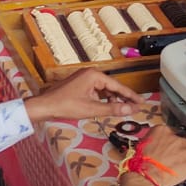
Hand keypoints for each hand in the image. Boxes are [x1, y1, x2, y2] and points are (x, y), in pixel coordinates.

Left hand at [24, 68, 141, 124]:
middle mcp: (90, 74)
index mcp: (94, 75)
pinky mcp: (79, 85)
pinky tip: (105, 108)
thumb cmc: (65, 105)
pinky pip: (96, 92)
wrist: (44, 106)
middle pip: (112, 87)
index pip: (118, 86)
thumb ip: (112, 109)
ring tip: (120, 111)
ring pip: (104, 90)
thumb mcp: (91, 109)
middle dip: (122, 99)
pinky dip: (102, 100)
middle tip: (134, 109)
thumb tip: (130, 109)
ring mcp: (84, 79)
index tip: (141, 103)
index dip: (131, 96)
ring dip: (112, 100)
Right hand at [136, 127, 185, 184]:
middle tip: (176, 158)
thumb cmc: (139, 162)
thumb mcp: (143, 145)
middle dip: (182, 150)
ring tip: (183, 165)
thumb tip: (157, 147)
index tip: (169, 149)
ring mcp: (185, 149)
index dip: (172, 143)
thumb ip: (154, 142)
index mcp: (162, 130)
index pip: (173, 133)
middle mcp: (176, 137)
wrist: (144, 174)